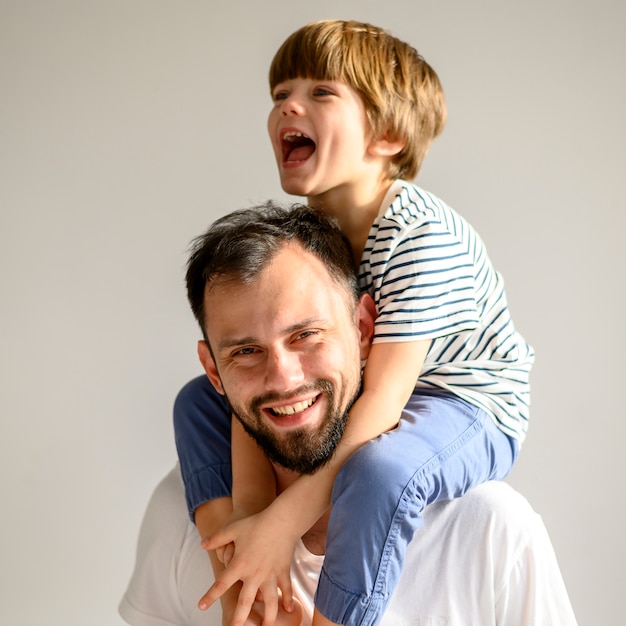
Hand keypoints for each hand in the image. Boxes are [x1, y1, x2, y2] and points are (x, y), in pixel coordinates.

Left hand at [199, 508, 298, 625]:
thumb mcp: (234, 528)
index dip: (210, 595)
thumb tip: (202, 544)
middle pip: (245, 602)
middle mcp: (254, 574)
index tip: (201, 606)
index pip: (221, 583)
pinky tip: (288, 610)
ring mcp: (270, 574)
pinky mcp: (283, 571)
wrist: (281, 520)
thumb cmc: (256, 523)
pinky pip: (286, 589)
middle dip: (239, 619)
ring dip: (268, 617)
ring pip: (269, 602)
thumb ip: (217, 538)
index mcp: (240, 564)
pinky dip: (287, 599)